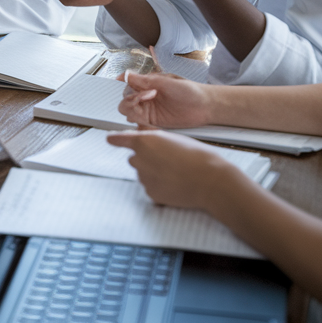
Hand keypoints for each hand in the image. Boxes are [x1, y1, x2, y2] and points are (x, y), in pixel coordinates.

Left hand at [106, 130, 240, 210]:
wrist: (210, 180)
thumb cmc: (196, 156)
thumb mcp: (174, 138)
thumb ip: (152, 133)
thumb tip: (140, 129)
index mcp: (143, 142)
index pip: (117, 139)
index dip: (116, 139)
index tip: (111, 139)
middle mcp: (139, 159)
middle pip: (134, 158)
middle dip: (146, 158)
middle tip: (167, 159)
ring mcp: (144, 178)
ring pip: (143, 173)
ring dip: (153, 172)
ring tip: (175, 171)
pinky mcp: (151, 194)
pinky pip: (151, 187)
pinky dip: (160, 186)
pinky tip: (175, 183)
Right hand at [118, 71, 212, 128]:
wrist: (204, 106)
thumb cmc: (189, 91)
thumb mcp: (165, 81)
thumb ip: (144, 80)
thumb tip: (126, 74)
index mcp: (148, 84)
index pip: (128, 83)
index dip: (121, 83)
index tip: (118, 82)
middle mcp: (146, 97)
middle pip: (124, 98)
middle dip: (130, 96)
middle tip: (147, 93)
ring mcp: (149, 110)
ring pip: (127, 110)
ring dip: (132, 106)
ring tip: (149, 100)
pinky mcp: (153, 122)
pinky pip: (137, 121)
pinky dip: (137, 119)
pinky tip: (147, 114)